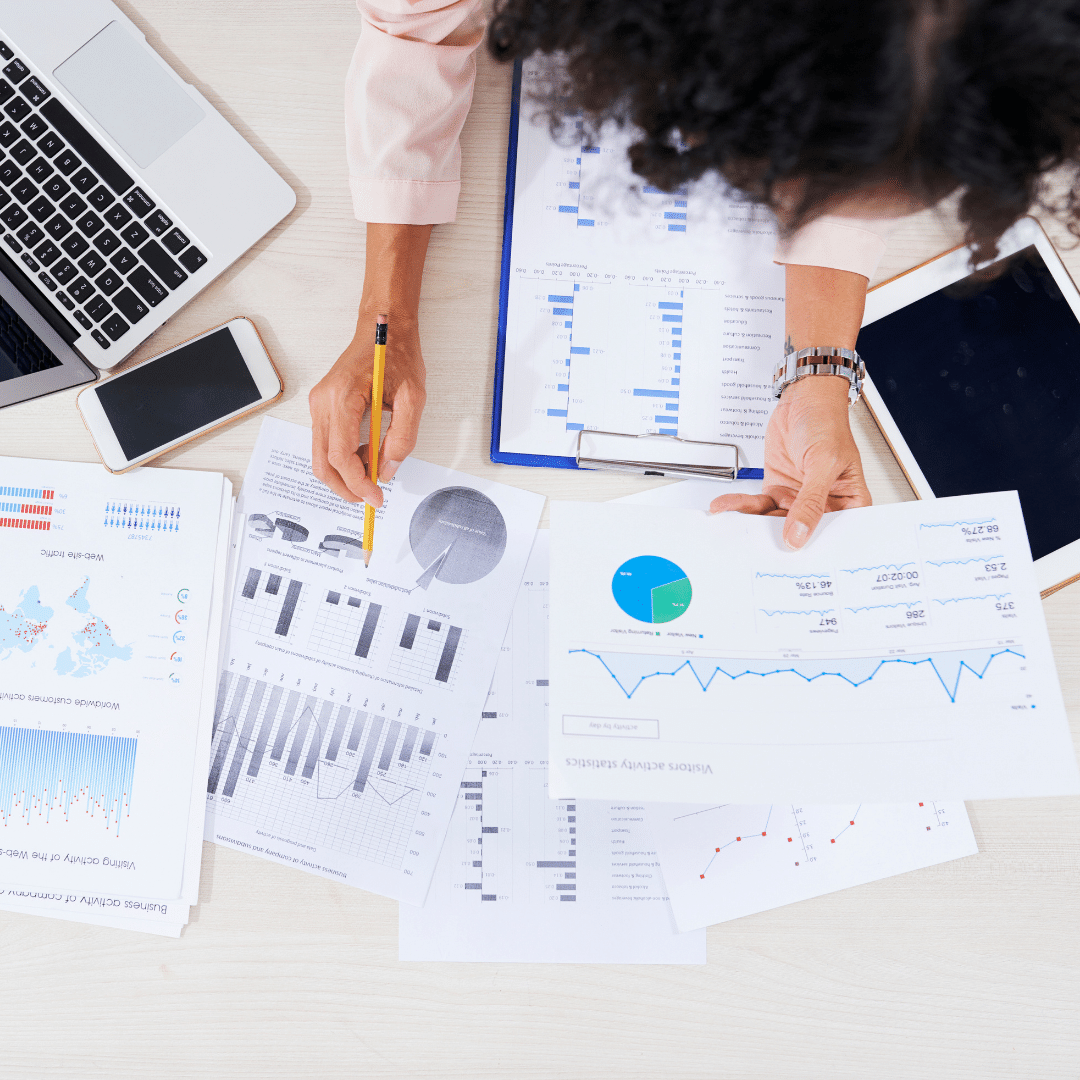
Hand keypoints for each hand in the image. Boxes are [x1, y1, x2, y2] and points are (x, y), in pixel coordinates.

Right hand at [309, 223, 431, 506]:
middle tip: (369, 498)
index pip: (341, 456)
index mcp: (342, 399)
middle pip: (322, 462)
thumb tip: (388, 470)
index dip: (358, 483)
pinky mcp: (322, 406)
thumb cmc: (396, 355)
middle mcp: (322, 402)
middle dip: (344, 488)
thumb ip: (402, 437)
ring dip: (344, 474)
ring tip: (373, 476)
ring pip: (321, 455)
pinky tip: (365, 458)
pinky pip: (326, 442)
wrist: (383, 327)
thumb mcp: (413, 398)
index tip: (376, 497)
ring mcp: (318, 404)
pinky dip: (343, 458)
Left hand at [710, 375, 870, 548]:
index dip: (821, 551)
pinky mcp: (777, 491)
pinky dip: (739, 505)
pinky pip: (757, 505)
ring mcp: (797, 499)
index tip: (799, 560)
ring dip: (754, 524)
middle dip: (780, 542)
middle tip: (760, 553)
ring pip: (775, 522)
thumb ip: (811, 501)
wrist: (803, 400)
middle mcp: (824, 505)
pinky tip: (725, 506)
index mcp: (850, 502)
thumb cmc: (826, 423)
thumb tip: (798, 534)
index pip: (838, 535)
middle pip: (803, 534)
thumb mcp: (823, 463)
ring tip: (735, 529)